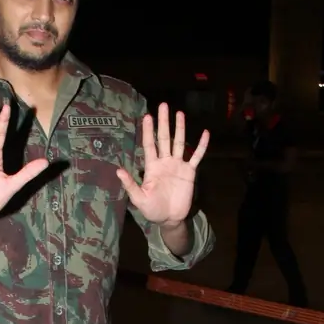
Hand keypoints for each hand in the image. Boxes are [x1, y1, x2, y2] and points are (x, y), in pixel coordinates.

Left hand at [116, 103, 208, 226]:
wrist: (170, 218)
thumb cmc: (152, 209)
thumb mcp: (139, 199)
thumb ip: (130, 185)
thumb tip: (118, 171)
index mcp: (152, 167)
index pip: (150, 145)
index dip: (148, 131)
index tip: (146, 116)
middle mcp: (165, 162)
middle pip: (164, 138)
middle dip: (164, 122)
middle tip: (163, 105)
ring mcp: (178, 165)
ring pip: (179, 143)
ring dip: (180, 128)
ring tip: (180, 113)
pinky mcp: (190, 172)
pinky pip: (196, 156)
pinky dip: (201, 146)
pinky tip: (205, 133)